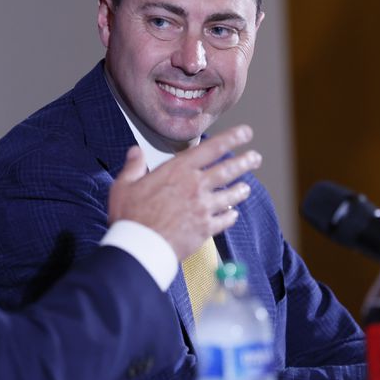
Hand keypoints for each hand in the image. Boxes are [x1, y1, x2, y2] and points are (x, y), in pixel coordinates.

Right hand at [108, 124, 260, 259]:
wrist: (140, 246)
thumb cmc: (130, 216)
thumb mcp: (124, 185)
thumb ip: (133, 166)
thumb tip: (135, 152)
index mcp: (178, 171)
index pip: (211, 148)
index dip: (231, 138)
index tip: (245, 133)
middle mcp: (195, 186)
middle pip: (227, 170)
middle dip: (245, 161)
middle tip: (255, 157)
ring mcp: (203, 208)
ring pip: (230, 195)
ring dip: (240, 189)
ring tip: (246, 187)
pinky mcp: (205, 229)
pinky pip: (225, 220)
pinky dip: (231, 215)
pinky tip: (233, 214)